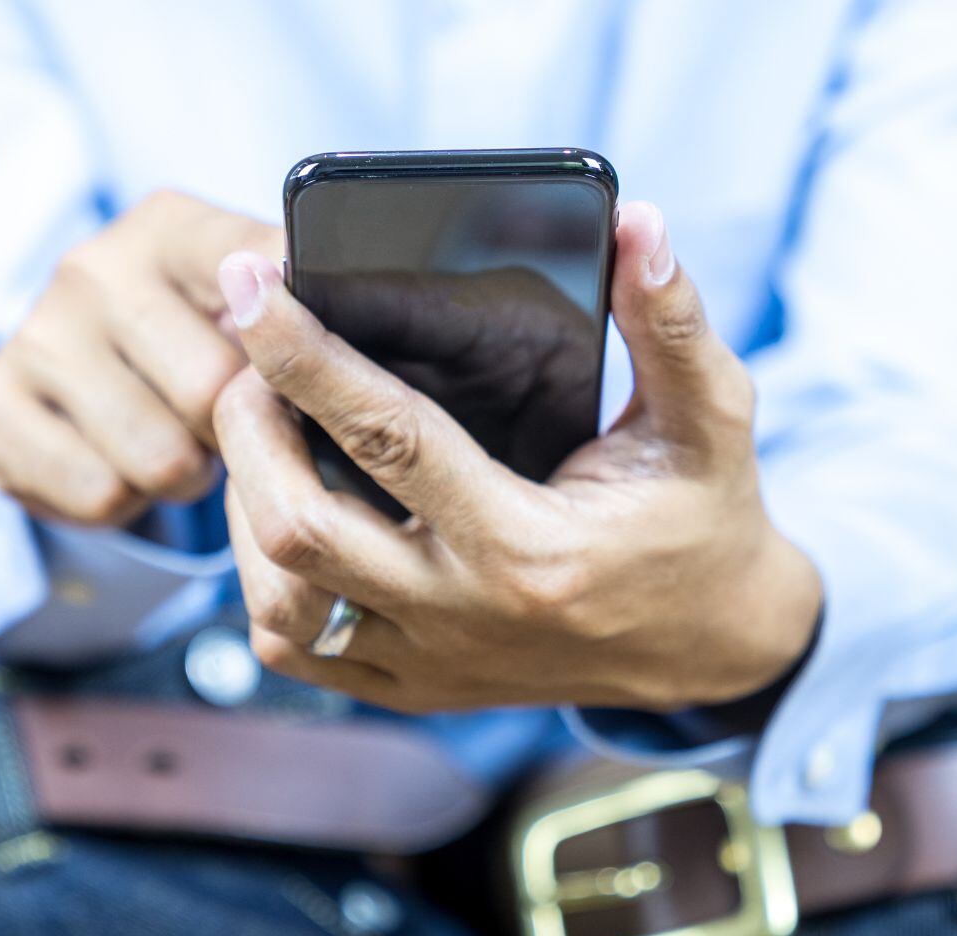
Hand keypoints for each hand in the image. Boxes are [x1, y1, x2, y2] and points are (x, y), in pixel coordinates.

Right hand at [0, 190, 282, 524]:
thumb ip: (301, 304)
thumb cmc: (197, 343)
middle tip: (231, 425)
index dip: (292, 341)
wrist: (77, 381)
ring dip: (185, 475)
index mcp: (170, 226)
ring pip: (160, 458)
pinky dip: (124, 502)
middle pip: (211, 392)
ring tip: (179, 444)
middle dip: (238, 431)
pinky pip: (100, 494)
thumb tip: (366, 315)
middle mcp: (91, 267)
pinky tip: (120, 463)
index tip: (306, 374)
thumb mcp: (250, 305)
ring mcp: (35, 335)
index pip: (257, 274)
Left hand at [210, 201, 821, 712]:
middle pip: (298, 527)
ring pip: (277, 602)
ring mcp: (429, 666)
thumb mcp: (711, 420)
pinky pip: (293, 652)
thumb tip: (639, 224)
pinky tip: (282, 512)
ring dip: (245, 506)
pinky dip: (263, 579)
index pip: (388, 437)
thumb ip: (674, 324)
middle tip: (248, 360)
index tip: (251, 284)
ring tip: (261, 431)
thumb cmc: (702, 520)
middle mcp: (464, 618)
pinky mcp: (410, 690)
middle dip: (247, 428)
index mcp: (530, 548)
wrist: (711, 646)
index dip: (306, 355)